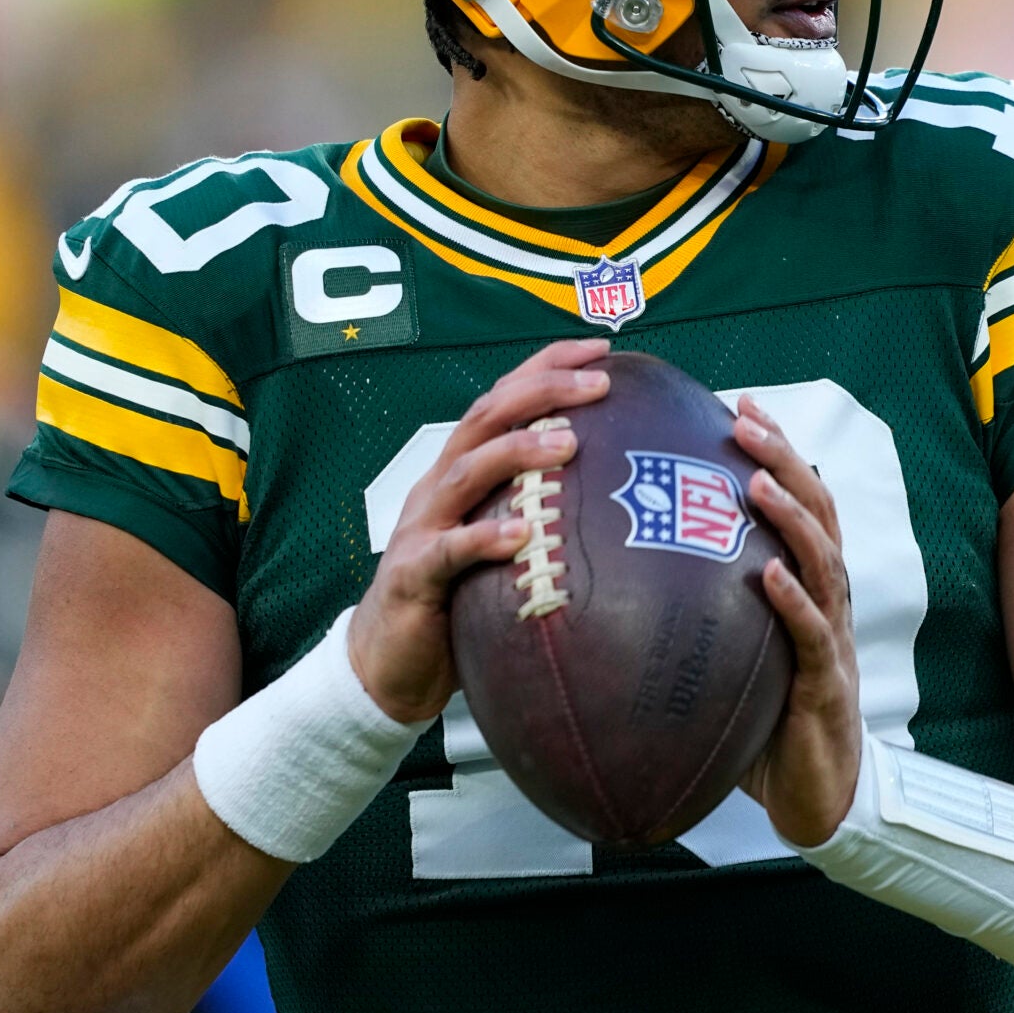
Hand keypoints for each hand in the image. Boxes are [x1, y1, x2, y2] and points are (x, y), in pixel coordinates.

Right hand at [347, 339, 611, 723]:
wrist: (386, 663)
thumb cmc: (456, 600)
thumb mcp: (501, 546)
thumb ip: (543, 515)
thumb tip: (627, 502)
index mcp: (462, 471)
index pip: (504, 400)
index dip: (547, 366)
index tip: (602, 349)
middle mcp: (439, 486)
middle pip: (486, 418)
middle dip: (542, 390)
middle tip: (599, 382)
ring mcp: (422, 527)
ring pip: (466, 472)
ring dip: (518, 451)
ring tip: (570, 442)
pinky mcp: (413, 575)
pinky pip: (448, 551)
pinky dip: (483, 538)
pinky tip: (519, 534)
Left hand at [733, 398, 862, 846]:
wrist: (814, 794)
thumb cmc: (765, 720)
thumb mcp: (732, 650)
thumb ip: (699, 609)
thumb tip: (622, 572)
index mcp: (807, 583)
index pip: (799, 501)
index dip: (777, 450)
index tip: (740, 405)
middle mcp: (826, 598)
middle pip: (817, 512)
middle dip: (784, 460)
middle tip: (746, 421)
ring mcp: (831, 637)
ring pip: (823, 560)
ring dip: (791, 517)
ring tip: (757, 482)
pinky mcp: (824, 683)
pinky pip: (812, 633)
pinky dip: (793, 601)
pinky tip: (768, 576)